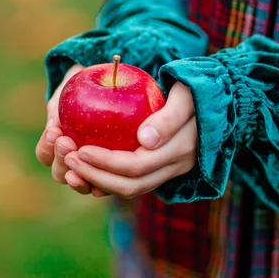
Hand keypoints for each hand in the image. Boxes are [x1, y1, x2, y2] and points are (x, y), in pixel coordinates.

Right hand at [35, 64, 107, 195]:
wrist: (114, 88)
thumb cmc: (85, 89)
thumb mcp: (70, 90)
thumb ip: (58, 105)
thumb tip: (55, 125)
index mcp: (56, 144)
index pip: (45, 155)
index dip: (47, 148)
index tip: (54, 132)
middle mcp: (72, 162)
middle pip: (59, 172)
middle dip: (61, 159)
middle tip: (67, 142)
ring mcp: (91, 170)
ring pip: (79, 183)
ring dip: (79, 174)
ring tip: (84, 158)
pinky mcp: (112, 174)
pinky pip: (104, 186)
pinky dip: (101, 184)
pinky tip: (104, 176)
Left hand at [63, 82, 196, 198]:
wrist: (210, 98)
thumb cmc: (195, 88)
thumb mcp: (185, 94)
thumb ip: (169, 117)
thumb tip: (145, 140)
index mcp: (181, 150)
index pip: (136, 166)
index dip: (106, 162)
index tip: (80, 149)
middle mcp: (176, 167)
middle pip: (130, 185)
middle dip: (95, 176)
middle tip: (69, 160)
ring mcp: (168, 171)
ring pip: (130, 189)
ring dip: (97, 183)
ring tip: (71, 171)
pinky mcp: (160, 170)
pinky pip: (131, 183)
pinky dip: (106, 181)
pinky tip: (85, 172)